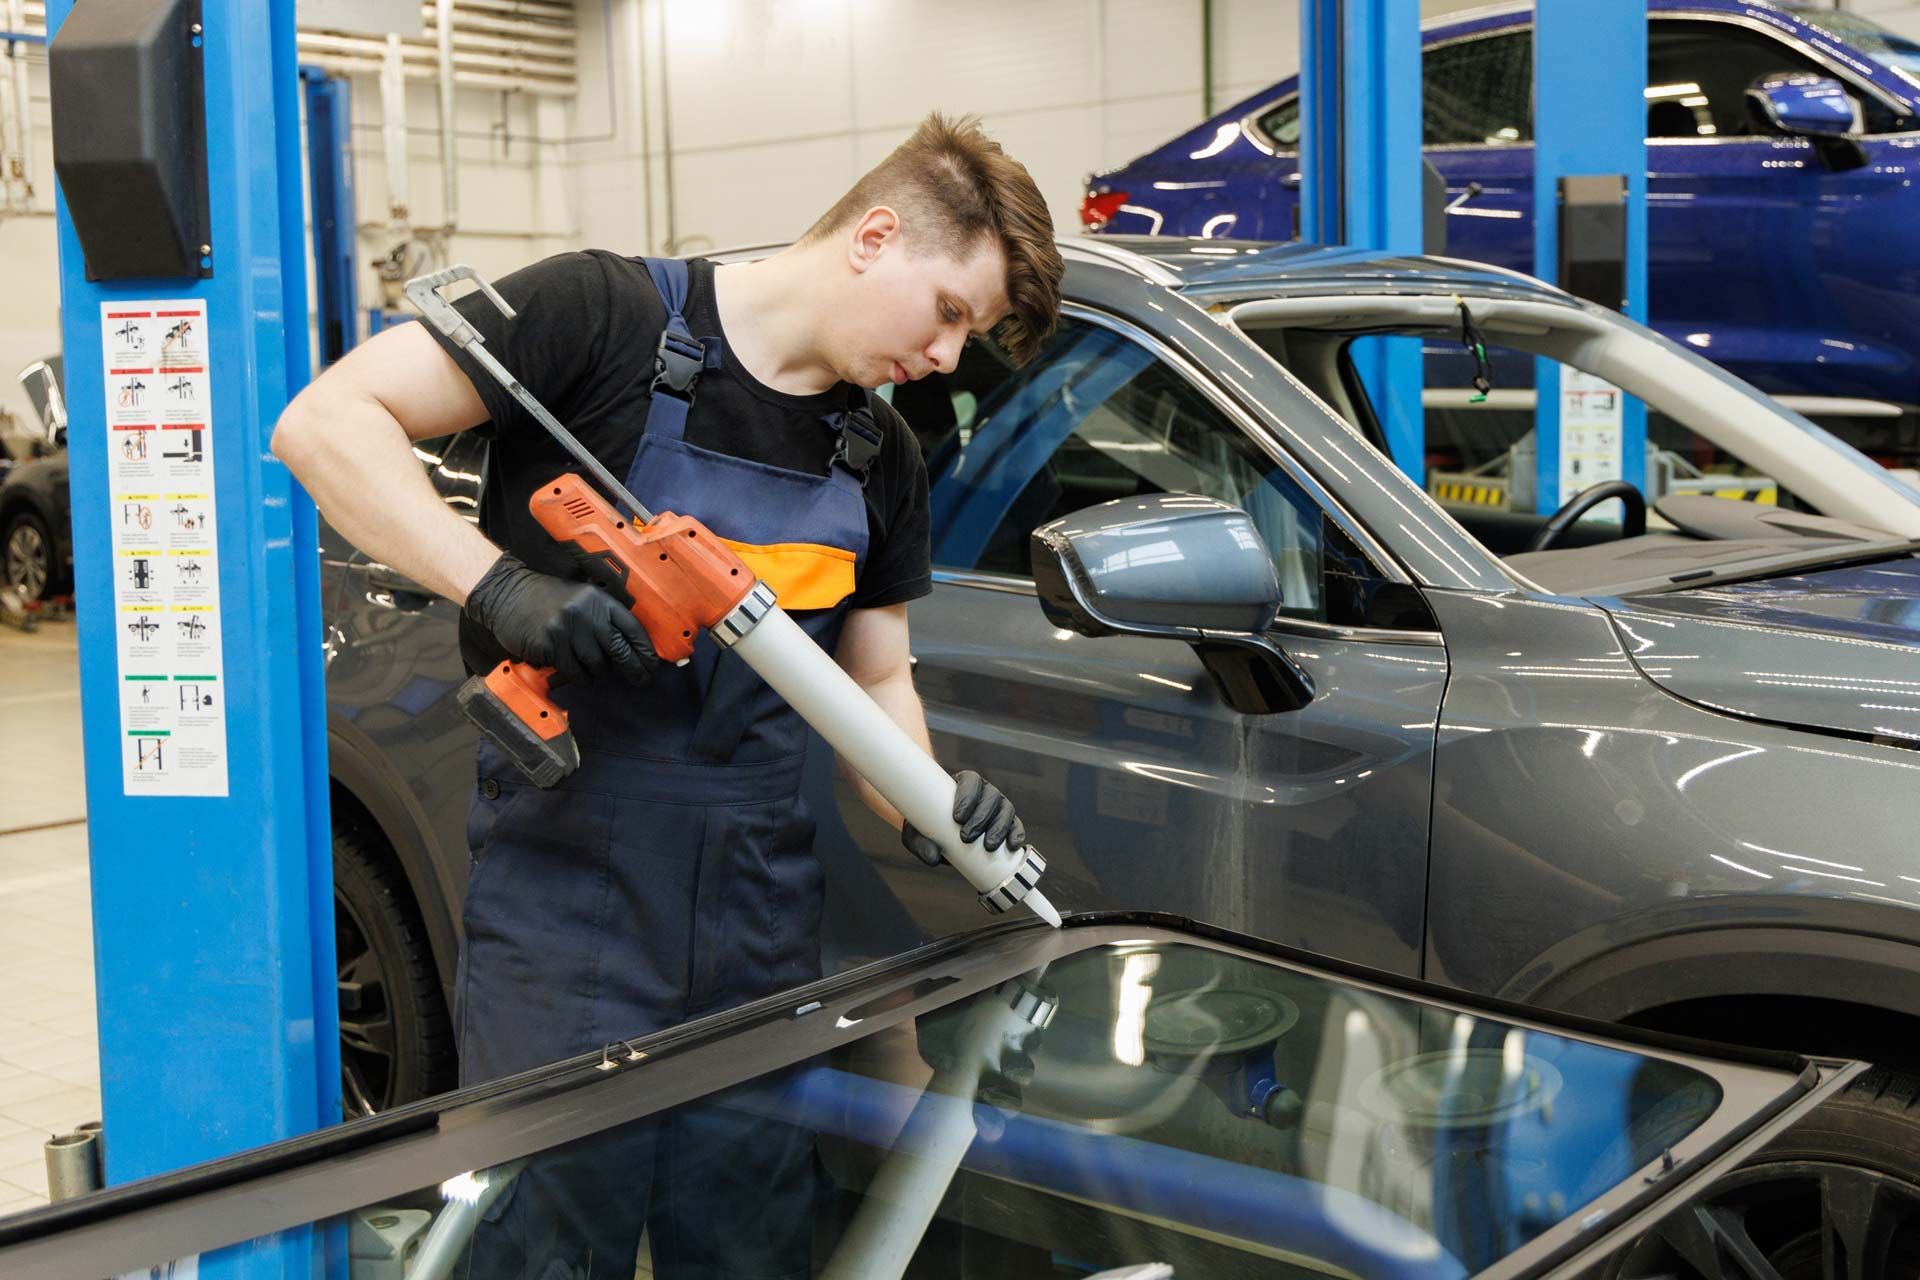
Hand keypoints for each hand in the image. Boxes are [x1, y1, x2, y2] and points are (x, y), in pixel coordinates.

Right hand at [463, 552, 657, 685]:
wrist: (506, 594)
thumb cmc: (547, 600)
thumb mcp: (579, 598)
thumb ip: (602, 617)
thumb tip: (629, 649)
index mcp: (597, 599)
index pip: (631, 627)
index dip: (645, 648)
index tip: (652, 664)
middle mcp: (585, 613)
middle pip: (619, 650)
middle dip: (634, 669)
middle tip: (641, 680)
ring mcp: (567, 629)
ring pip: (597, 666)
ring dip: (596, 673)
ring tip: (589, 668)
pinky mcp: (550, 645)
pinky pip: (575, 673)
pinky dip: (577, 676)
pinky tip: (572, 670)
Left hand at [901, 770, 1025, 867]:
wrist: (940, 833)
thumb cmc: (926, 826)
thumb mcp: (916, 833)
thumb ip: (919, 843)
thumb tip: (934, 858)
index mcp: (964, 784)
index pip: (971, 781)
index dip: (968, 796)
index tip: (957, 817)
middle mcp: (985, 792)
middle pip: (990, 797)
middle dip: (981, 817)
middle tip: (967, 837)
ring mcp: (998, 807)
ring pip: (1005, 810)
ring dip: (999, 828)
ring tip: (988, 846)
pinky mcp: (1007, 824)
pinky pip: (1016, 826)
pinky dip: (1016, 834)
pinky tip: (1013, 845)